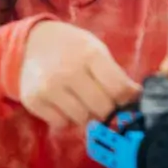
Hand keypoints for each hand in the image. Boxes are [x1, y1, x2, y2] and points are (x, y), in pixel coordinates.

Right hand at [18, 20, 140, 128]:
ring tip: (82, 100)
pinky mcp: (33, 101)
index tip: (125, 99)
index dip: (126, 98)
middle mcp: (68, 72)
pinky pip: (61, 124)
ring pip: (82, 119)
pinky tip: (64, 103)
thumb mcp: (97, 50)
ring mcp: (49, 88)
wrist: (31, 43)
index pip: (118, 89)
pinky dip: (66, 119)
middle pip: (102, 108)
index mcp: (90, 55)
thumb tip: (136, 98)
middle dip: (107, 109)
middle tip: (103, 102)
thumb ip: (116, 74)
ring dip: (87, 115)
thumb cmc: (72, 47)